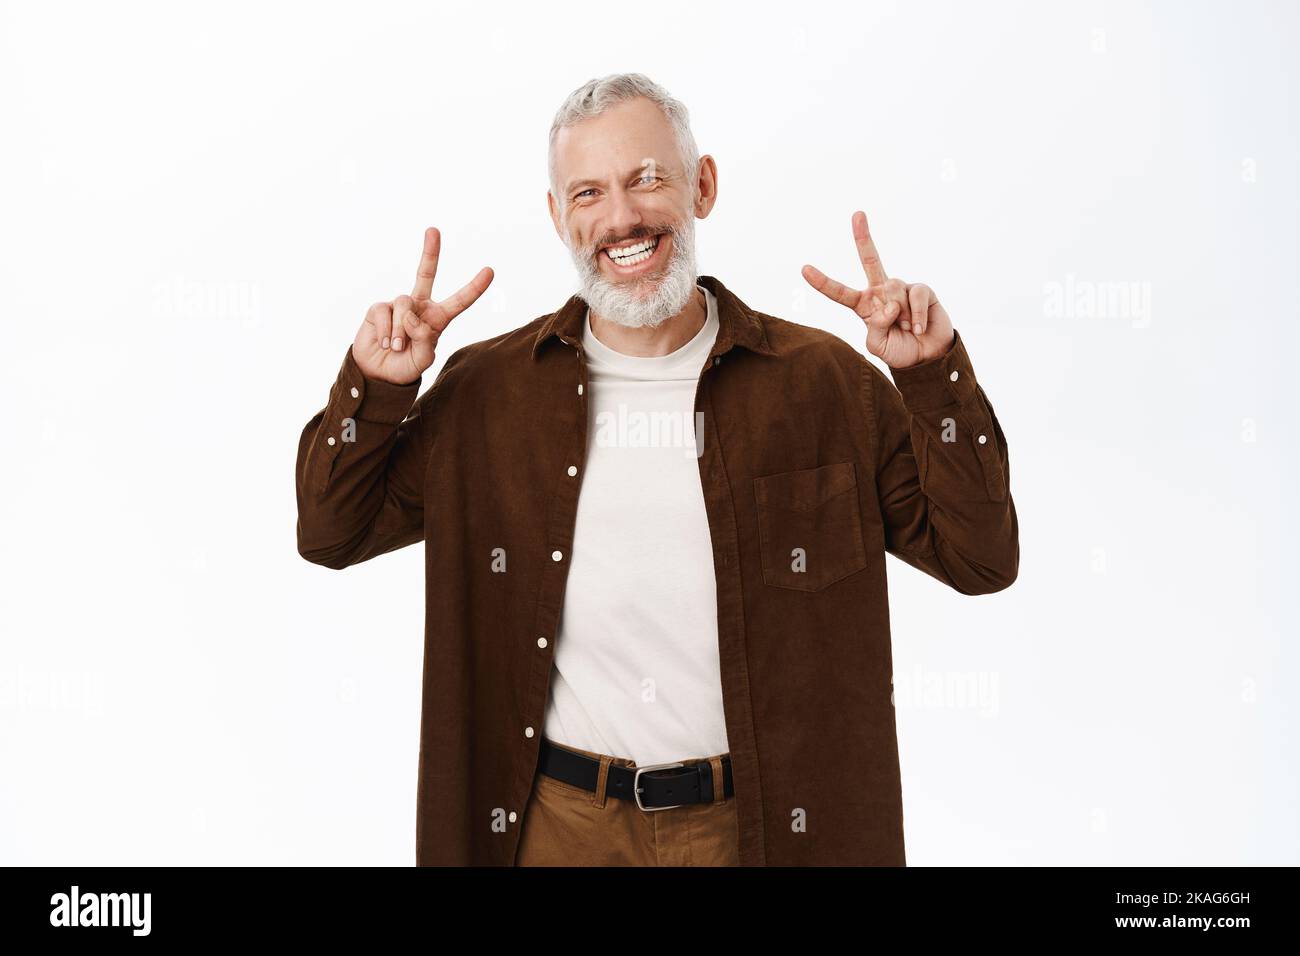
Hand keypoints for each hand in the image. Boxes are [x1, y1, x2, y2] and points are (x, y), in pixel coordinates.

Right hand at [351, 227, 493, 384]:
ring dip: (401, 330)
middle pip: (426, 274)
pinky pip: (384, 312)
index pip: (459, 301)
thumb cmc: (406, 366)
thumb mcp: (423, 360)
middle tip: (433, 230)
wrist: (379, 374)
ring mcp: (398, 305)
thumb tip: (412, 317)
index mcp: (437, 319)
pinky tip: (385, 343)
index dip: (474, 287)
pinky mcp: (379, 308)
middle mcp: (419, 307)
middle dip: (430, 252)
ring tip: (397, 347)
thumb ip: (424, 340)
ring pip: (404, 304)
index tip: (490, 270)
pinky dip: (386, 331)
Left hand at [801, 211, 953, 368]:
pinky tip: (919, 328)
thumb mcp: (877, 346)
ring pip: (895, 290)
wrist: (927, 357)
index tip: (804, 269)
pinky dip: (917, 315)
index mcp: (864, 305)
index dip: (823, 282)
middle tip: (857, 214)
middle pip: (870, 260)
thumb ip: (875, 327)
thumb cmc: (899, 351)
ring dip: (903, 317)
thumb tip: (889, 305)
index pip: (840, 293)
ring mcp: (901, 288)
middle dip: (863, 237)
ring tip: (908, 329)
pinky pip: (916, 295)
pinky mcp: (921, 290)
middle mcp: (881, 291)